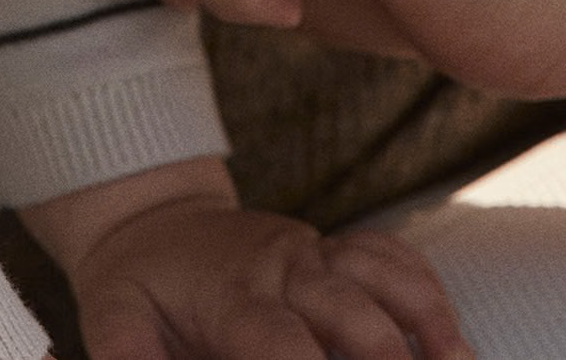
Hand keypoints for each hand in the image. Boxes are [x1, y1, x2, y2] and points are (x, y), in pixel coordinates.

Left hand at [25, 159, 465, 359]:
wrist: (151, 218)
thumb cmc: (137, 284)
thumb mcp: (112, 317)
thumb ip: (126, 355)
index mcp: (232, 294)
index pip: (284, 346)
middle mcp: (285, 267)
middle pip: (356, 317)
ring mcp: (316, 252)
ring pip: (387, 279)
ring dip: (430, 329)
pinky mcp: (335, 250)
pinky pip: (394, 258)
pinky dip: (428, 295)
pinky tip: (454, 344)